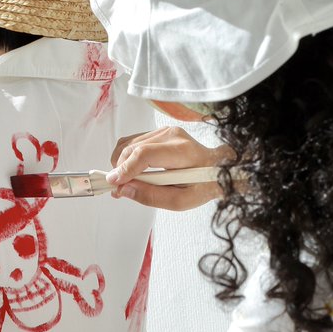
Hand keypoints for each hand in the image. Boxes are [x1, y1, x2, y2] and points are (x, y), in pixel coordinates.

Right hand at [106, 126, 235, 210]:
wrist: (219, 167)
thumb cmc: (203, 184)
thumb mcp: (181, 201)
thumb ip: (151, 197)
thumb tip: (123, 190)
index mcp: (181, 152)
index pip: (145, 154)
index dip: (125, 168)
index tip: (114, 183)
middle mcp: (171, 135)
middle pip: (132, 148)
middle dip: (120, 169)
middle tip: (120, 189)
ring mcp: (164, 130)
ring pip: (128, 144)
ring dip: (122, 163)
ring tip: (129, 181)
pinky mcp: (159, 131)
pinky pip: (133, 142)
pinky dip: (127, 157)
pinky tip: (134, 171)